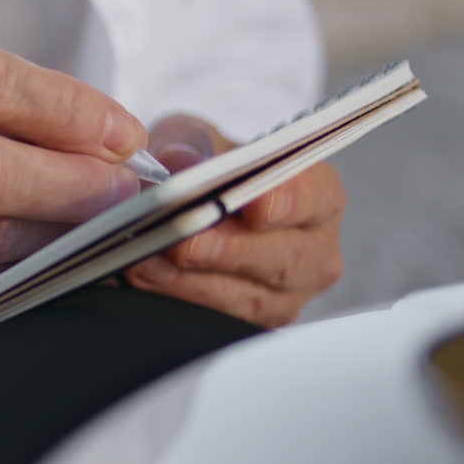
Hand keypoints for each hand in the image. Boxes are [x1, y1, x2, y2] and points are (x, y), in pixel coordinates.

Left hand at [124, 114, 345, 326]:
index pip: (314, 199)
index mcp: (319, 195)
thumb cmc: (207, 163)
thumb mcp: (197, 139)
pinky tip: (144, 277)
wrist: (195, 199)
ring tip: (146, 260)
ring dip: (191, 280)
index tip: (253, 204)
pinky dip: (177, 297)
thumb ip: (191, 147)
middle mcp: (314, 250)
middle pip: (280, 256)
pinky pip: (218, 319)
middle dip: (226, 250)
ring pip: (247, 297)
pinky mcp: (253, 323)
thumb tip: (180, 165)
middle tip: (182, 242)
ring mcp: (288, 294)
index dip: (284, 202)